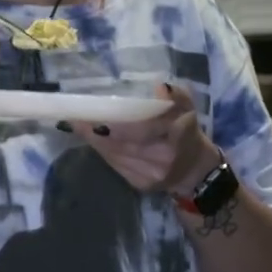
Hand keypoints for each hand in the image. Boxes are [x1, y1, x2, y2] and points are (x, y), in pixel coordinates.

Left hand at [69, 83, 221, 196]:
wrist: (195, 172)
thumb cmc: (189, 135)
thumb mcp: (188, 112)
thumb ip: (178, 98)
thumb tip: (161, 86)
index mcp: (177, 139)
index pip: (142, 130)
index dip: (115, 125)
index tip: (93, 114)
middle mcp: (162, 160)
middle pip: (121, 145)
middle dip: (96, 131)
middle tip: (76, 117)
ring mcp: (150, 176)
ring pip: (115, 156)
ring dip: (95, 141)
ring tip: (79, 125)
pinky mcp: (140, 185)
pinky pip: (116, 165)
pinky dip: (104, 151)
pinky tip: (95, 140)